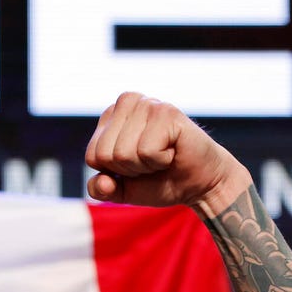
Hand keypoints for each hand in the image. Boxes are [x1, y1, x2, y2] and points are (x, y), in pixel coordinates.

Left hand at [85, 92, 250, 213]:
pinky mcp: (167, 112)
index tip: (136, 164)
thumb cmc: (159, 180)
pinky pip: (146, 151)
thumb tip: (101, 183)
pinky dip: (160, 160)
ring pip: (123, 153)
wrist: (199, 184)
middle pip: (104, 154)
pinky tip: (173, 151)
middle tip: (152, 161)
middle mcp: (127, 102)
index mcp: (110, 115)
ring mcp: (147, 103)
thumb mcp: (121, 189)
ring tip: (163, 155)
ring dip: (145, 165)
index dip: (114, 171)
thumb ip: (101, 189)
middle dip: (128, 169)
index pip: (92, 156)